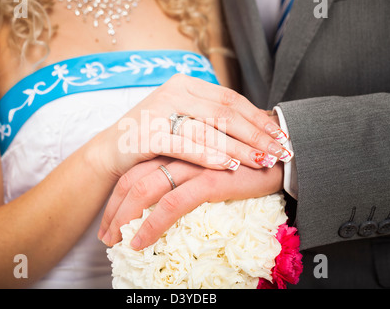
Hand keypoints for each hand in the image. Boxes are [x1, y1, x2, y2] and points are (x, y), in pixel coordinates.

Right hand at [89, 74, 290, 178]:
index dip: (258, 117)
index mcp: (186, 84)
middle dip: (256, 133)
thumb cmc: (153, 136)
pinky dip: (210, 155)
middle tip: (280, 150)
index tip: (280, 134)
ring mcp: (159, 111)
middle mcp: (174, 91)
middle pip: (225, 112)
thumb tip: (256, 125)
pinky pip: (185, 145)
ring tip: (263, 161)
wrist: (111, 149)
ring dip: (239, 147)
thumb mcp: (183, 119)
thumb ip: (212, 117)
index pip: (231, 98)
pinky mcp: (147, 134)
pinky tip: (230, 166)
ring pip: (209, 128)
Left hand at [98, 156, 283, 249]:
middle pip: (132, 178)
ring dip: (125, 218)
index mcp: (176, 146)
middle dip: (114, 210)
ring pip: (146, 189)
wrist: (284, 154)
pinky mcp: (210, 178)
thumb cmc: (246, 164)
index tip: (110, 219)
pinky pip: (173, 204)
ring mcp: (193, 163)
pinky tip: (141, 242)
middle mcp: (179, 150)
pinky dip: (153, 224)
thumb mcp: (209, 165)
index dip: (118, 196)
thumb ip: (186, 173)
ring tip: (114, 242)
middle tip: (105, 235)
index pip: (135, 170)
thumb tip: (166, 200)